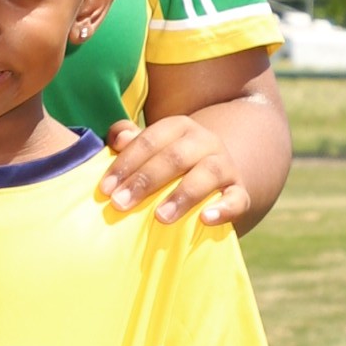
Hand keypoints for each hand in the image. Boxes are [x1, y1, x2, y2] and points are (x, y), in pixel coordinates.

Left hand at [101, 105, 255, 227]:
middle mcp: (205, 141)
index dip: (126, 163)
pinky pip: (237, 198)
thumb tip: (118, 139)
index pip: (150, 140)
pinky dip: (224, 208)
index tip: (105, 188)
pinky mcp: (240, 192)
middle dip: (146, 180)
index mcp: (179, 127)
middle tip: (120, 204)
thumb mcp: (151, 149)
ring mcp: (226, 166)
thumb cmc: (169, 167)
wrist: (214, 181)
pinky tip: (206, 218)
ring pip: (208, 173)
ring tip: (160, 217)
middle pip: (175, 156)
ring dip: (183, 194)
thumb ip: (130, 141)